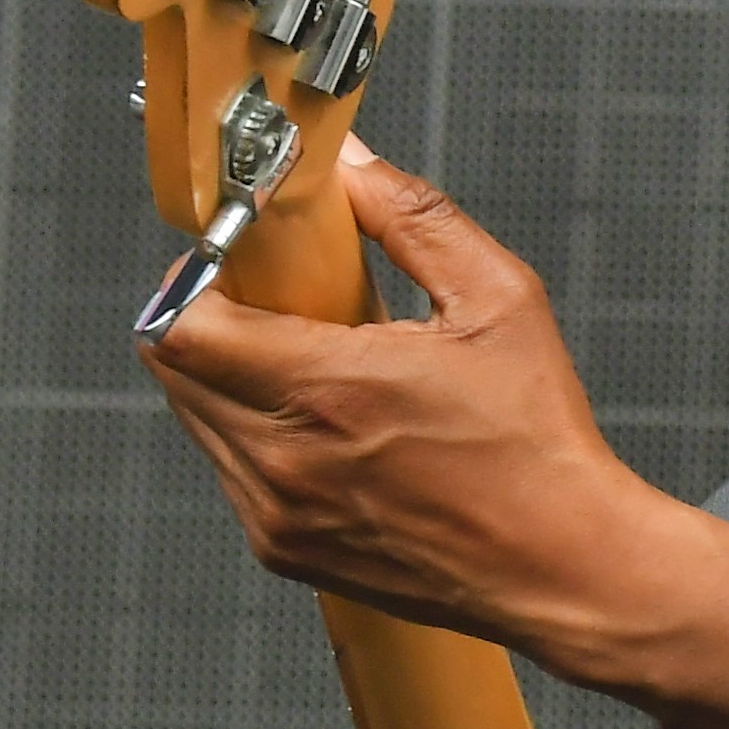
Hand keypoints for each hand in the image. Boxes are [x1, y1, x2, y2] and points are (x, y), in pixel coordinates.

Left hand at [136, 140, 666, 652]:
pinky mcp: (279, 547)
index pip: (182, 324)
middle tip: (281, 301)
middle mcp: (282, 456)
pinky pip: (230, 468)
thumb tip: (352, 166)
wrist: (558, 562)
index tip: (243, 261)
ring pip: (196, 416)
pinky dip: (261, 433)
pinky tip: (338, 426)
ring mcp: (272, 510)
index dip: (198, 278)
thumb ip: (414, 220)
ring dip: (234, 377)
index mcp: (327, 388)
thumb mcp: (500, 301)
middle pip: (171, 367)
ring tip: (322, 365)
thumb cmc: (537, 438)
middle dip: (211, 318)